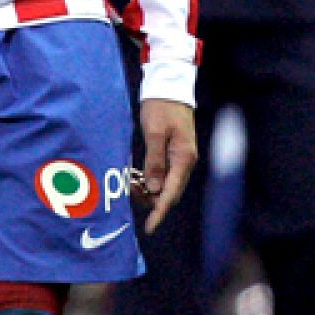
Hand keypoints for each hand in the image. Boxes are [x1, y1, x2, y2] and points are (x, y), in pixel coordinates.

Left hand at [136, 98, 195, 233]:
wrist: (169, 86)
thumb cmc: (162, 108)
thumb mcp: (154, 133)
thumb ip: (154, 162)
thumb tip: (153, 189)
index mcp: (184, 158)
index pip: (171, 193)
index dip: (160, 212)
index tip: (149, 227)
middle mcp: (185, 161)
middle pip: (170, 192)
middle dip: (151, 201)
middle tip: (130, 193)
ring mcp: (181, 157)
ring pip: (165, 184)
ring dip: (149, 189)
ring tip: (131, 182)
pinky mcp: (174, 152)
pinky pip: (163, 174)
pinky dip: (150, 179)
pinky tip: (137, 174)